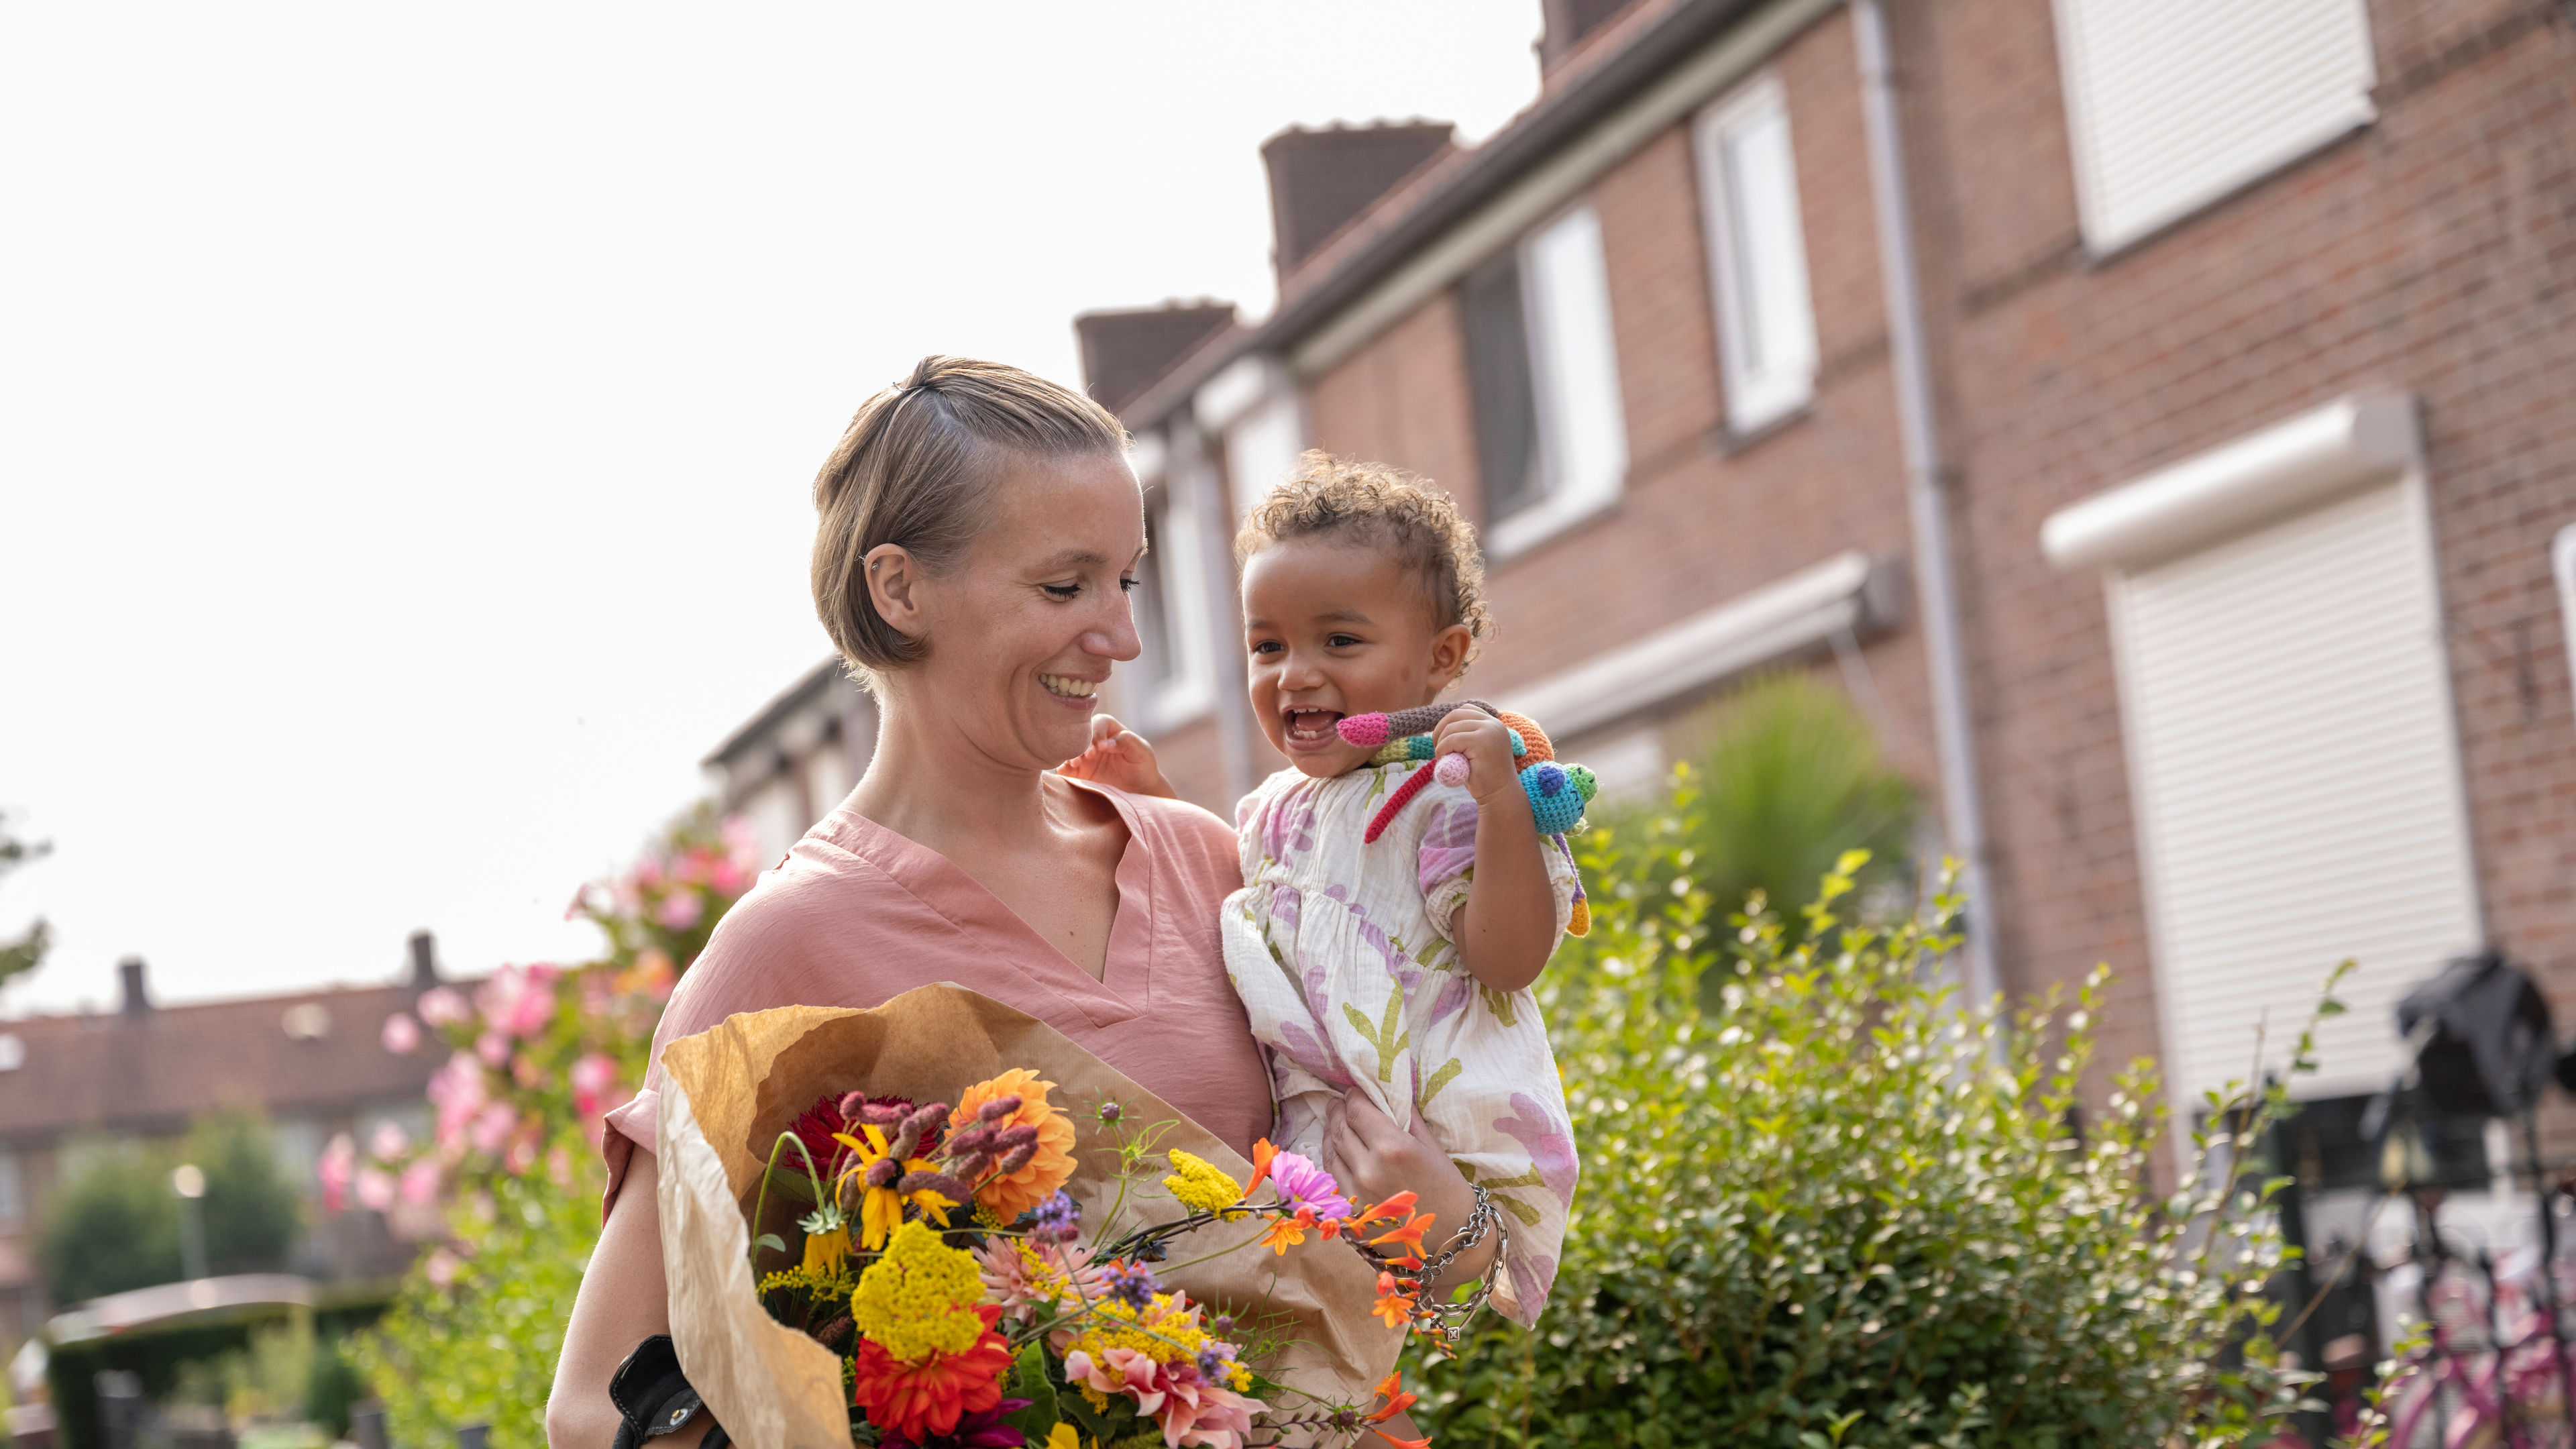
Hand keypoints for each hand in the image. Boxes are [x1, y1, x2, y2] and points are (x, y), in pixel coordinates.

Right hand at [1058, 714, 1174, 797]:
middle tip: (1087, 756)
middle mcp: (1095, 739)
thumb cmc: (1143, 764)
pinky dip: (1063, 768)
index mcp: (1111, 728)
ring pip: (1072, 750)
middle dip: (1082, 744)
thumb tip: (1107, 743)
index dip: (1098, 732)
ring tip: (1076, 763)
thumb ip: (1127, 742)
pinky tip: (1063, 771)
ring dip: (1071, 755)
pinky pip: (1068, 767)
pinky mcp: (1081, 771)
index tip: (1101, 747)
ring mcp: (1087, 755)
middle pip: (1082, 735)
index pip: (1099, 722)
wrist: (1140, 788)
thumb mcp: (1141, 751)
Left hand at [1321, 1096, 1497, 1290]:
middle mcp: (1368, 1168)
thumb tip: (1387, 1094)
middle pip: (1340, 1128)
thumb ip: (1406, 1117)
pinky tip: (1336, 1149)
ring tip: (1335, 1121)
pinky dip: (1332, 1158)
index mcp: (1393, 1148)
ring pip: (1330, 1151)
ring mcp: (1355, 1192)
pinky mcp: (1350, 1212)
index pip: (1357, 1110)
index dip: (1353, 1096)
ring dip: (1331, 1131)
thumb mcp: (1431, 1147)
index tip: (1354, 1090)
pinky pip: (1332, 1176)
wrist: (1451, 1240)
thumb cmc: (1448, 1190)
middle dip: (1338, 1110)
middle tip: (1339, 1102)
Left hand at [1430, 706, 1521, 808]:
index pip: (1466, 709)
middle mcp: (1494, 724)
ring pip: (1451, 727)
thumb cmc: (1484, 777)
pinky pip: (1451, 739)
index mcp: (1494, 724)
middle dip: (1440, 729)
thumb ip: (1466, 735)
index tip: (1443, 739)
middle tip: (1437, 748)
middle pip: (1456, 714)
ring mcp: (1489, 731)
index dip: (1449, 722)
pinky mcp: (1481, 741)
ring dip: (1441, 743)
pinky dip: (1442, 749)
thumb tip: (1444, 726)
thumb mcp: (1475, 750)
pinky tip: (1444, 761)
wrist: (1500, 796)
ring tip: (1443, 758)